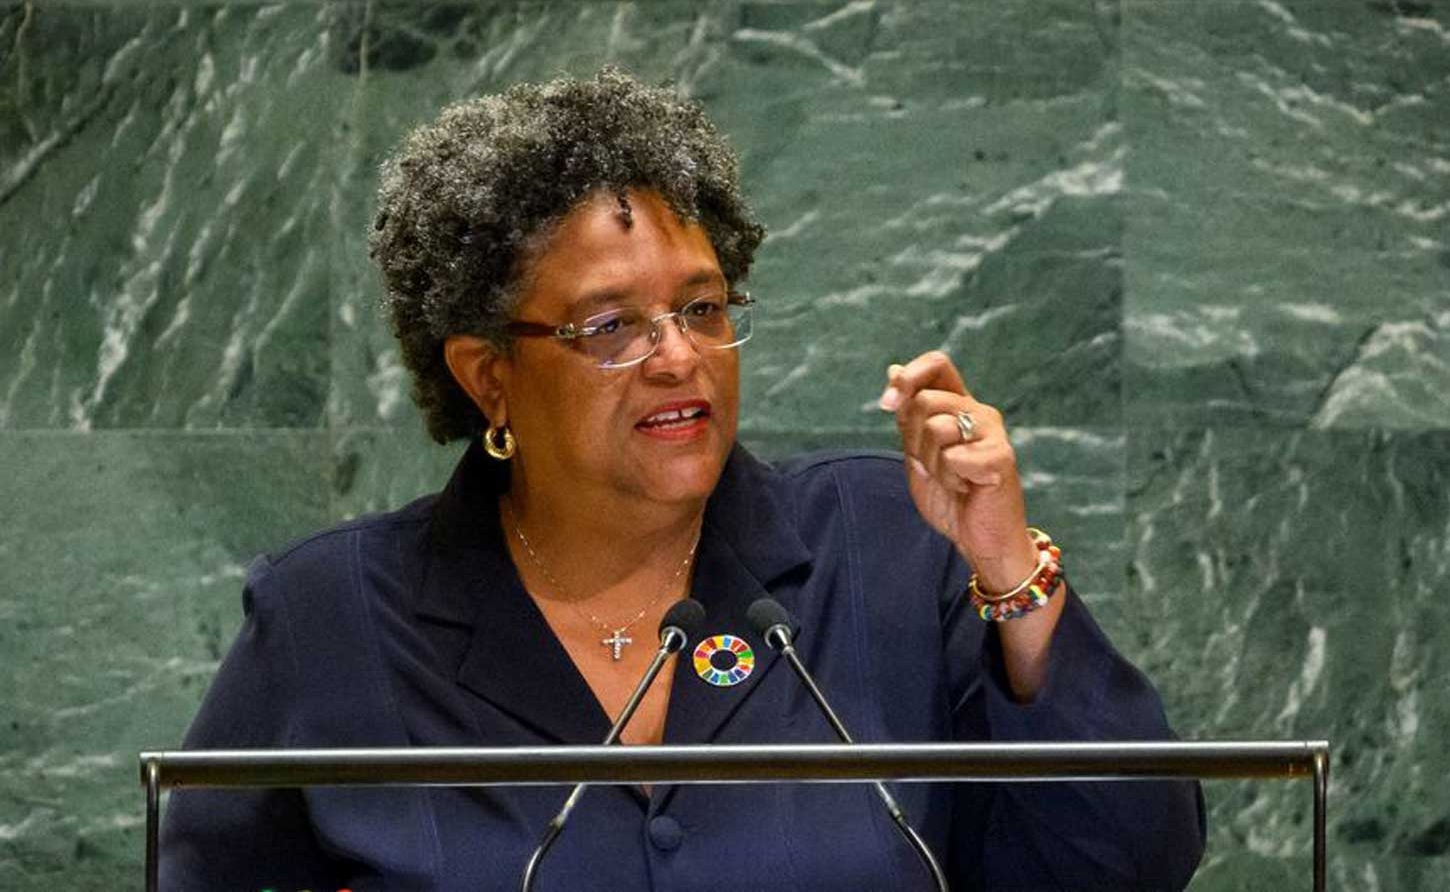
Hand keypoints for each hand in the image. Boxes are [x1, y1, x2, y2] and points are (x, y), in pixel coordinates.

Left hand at [879, 351, 1037, 591]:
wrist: (979, 540)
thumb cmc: (951, 497)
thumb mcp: (918, 451)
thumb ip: (907, 414)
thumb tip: (893, 369)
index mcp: (960, 406)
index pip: (937, 364)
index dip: (908, 377)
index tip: (887, 404)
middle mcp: (979, 412)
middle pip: (925, 399)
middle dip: (912, 438)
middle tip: (931, 465)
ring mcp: (993, 433)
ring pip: (936, 427)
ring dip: (931, 463)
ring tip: (950, 479)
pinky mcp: (1000, 457)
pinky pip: (952, 456)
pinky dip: (948, 478)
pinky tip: (965, 489)